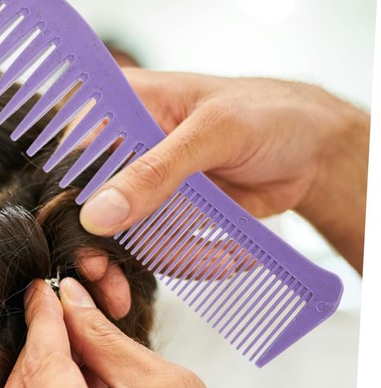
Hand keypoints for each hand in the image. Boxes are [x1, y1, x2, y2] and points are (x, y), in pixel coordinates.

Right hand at [77, 71, 367, 272]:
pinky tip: (220, 254)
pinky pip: (156, 248)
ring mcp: (145, 184)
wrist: (314, 152)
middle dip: (105, 249)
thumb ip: (153, 173)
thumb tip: (98, 213)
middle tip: (113, 283)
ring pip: (123, 235)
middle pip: (90, 205)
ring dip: (158, 258)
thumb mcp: (212, 135)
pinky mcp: (166, 213)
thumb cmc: (270, 115)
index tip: (87, 238)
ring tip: (210, 258)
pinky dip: (184, 259)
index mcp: (124, 104)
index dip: (73, 200)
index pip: (73, 155)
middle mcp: (126, 146)